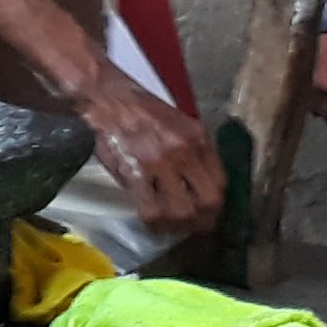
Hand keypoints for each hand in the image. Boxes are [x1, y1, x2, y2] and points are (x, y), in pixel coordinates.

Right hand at [74, 66, 223, 240]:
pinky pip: (152, 211)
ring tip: (171, 228)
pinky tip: (152, 222)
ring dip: (178, 226)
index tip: (209, 214)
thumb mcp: (179, 122)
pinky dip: (154, 223)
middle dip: (202, 221)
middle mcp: (183, 150)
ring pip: (182, 211)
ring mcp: (159, 163)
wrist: (106, 98)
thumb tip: (201, 184)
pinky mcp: (134, 173)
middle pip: (207, 201)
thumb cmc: (140, 110)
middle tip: (193, 228)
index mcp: (198, 137)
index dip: (216, 205)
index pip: (220, 182)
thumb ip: (194, 150)